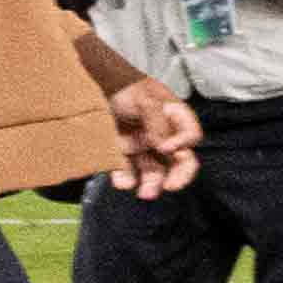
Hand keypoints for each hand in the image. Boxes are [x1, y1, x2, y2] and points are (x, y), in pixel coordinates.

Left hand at [107, 81, 204, 201]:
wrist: (92, 88)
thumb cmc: (124, 88)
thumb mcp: (145, 100)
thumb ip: (157, 123)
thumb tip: (166, 148)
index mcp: (175, 119)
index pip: (190, 136)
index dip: (184, 144)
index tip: (168, 148)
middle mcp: (163, 136)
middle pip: (179, 160)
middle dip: (178, 176)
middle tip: (171, 186)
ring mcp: (144, 147)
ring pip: (155, 171)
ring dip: (152, 184)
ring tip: (145, 194)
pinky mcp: (124, 155)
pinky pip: (128, 172)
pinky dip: (126, 179)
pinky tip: (122, 182)